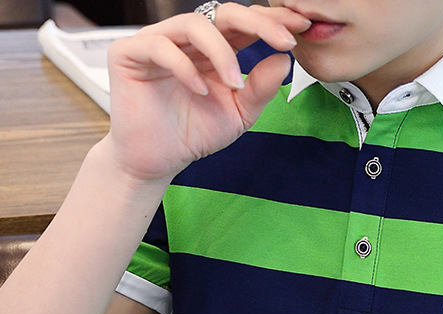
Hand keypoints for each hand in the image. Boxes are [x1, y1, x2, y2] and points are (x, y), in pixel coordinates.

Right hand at [103, 3, 310, 183]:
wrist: (158, 160)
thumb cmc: (194, 134)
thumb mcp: (239, 113)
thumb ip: (261, 88)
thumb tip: (284, 59)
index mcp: (214, 49)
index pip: (245, 24)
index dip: (272, 21)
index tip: (303, 27)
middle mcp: (187, 39)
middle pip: (224, 12)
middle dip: (258, 22)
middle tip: (285, 40)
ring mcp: (158, 41)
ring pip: (194, 24)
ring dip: (222, 52)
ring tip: (234, 82)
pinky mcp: (129, 53)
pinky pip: (161, 46)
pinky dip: (185, 68)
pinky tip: (201, 90)